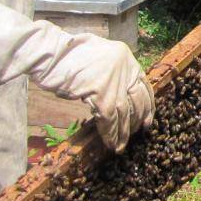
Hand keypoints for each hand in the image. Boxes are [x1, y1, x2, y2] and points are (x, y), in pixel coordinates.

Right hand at [37, 34, 154, 153]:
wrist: (52, 54)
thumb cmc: (68, 54)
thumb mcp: (98, 55)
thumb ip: (111, 70)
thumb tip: (118, 91)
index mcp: (126, 57)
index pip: (144, 85)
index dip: (148, 104)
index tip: (149, 118)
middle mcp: (125, 69)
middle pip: (137, 101)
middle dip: (137, 120)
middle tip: (137, 133)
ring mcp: (115, 84)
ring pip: (124, 114)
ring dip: (123, 133)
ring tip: (121, 145)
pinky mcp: (103, 97)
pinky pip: (110, 122)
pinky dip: (110, 135)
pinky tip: (111, 144)